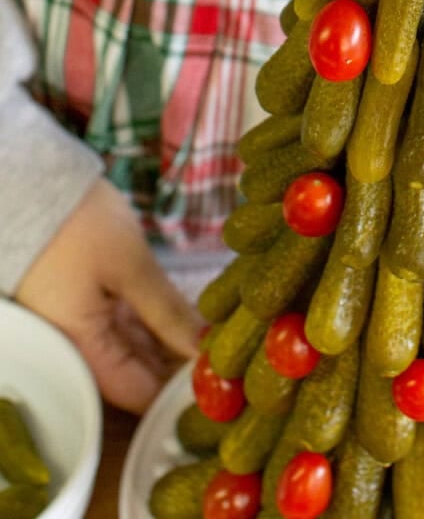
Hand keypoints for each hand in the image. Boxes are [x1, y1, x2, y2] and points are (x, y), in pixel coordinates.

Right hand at [15, 179, 201, 413]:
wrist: (32, 186)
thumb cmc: (76, 227)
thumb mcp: (131, 267)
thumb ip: (168, 312)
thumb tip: (205, 347)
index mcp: (83, 350)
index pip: (139, 395)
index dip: (181, 392)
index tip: (224, 376)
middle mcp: (80, 348)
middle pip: (139, 375)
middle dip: (183, 366)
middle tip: (232, 353)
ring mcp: (85, 325)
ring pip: (137, 349)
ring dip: (173, 344)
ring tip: (220, 335)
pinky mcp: (89, 303)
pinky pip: (127, 326)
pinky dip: (156, 324)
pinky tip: (191, 318)